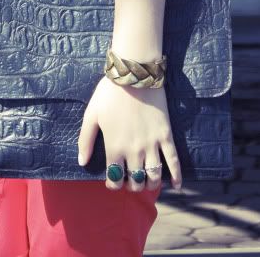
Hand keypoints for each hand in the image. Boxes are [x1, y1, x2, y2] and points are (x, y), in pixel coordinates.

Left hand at [77, 76, 181, 191]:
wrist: (133, 74)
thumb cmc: (109, 93)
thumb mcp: (91, 114)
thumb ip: (85, 140)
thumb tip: (82, 162)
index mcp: (114, 147)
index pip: (114, 179)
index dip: (113, 185)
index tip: (113, 182)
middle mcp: (134, 151)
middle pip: (136, 181)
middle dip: (132, 185)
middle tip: (130, 181)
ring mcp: (152, 144)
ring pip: (154, 176)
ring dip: (151, 185)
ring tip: (148, 182)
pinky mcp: (166, 136)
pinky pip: (174, 161)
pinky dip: (177, 177)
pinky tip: (176, 186)